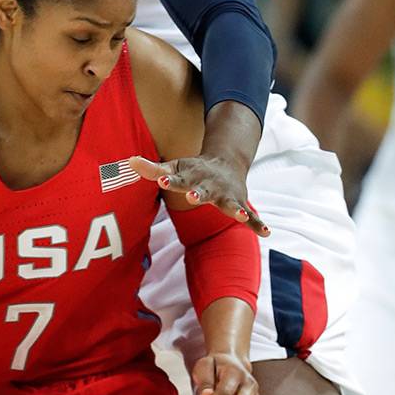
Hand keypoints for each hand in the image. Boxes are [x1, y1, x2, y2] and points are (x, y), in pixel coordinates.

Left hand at [128, 155, 269, 236]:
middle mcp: (210, 186)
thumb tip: (128, 161)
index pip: (177, 179)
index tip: (161, 178)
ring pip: (230, 204)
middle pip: (203, 191)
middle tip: (192, 197)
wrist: (227, 163)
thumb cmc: (193, 169)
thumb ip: (151, 169)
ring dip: (236, 210)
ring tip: (240, 216)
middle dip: (198, 194)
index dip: (169, 179)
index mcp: (191, 178)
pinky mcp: (239, 203)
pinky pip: (251, 216)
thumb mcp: (173, 167)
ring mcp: (226, 195)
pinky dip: (258, 224)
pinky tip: (266, 233)